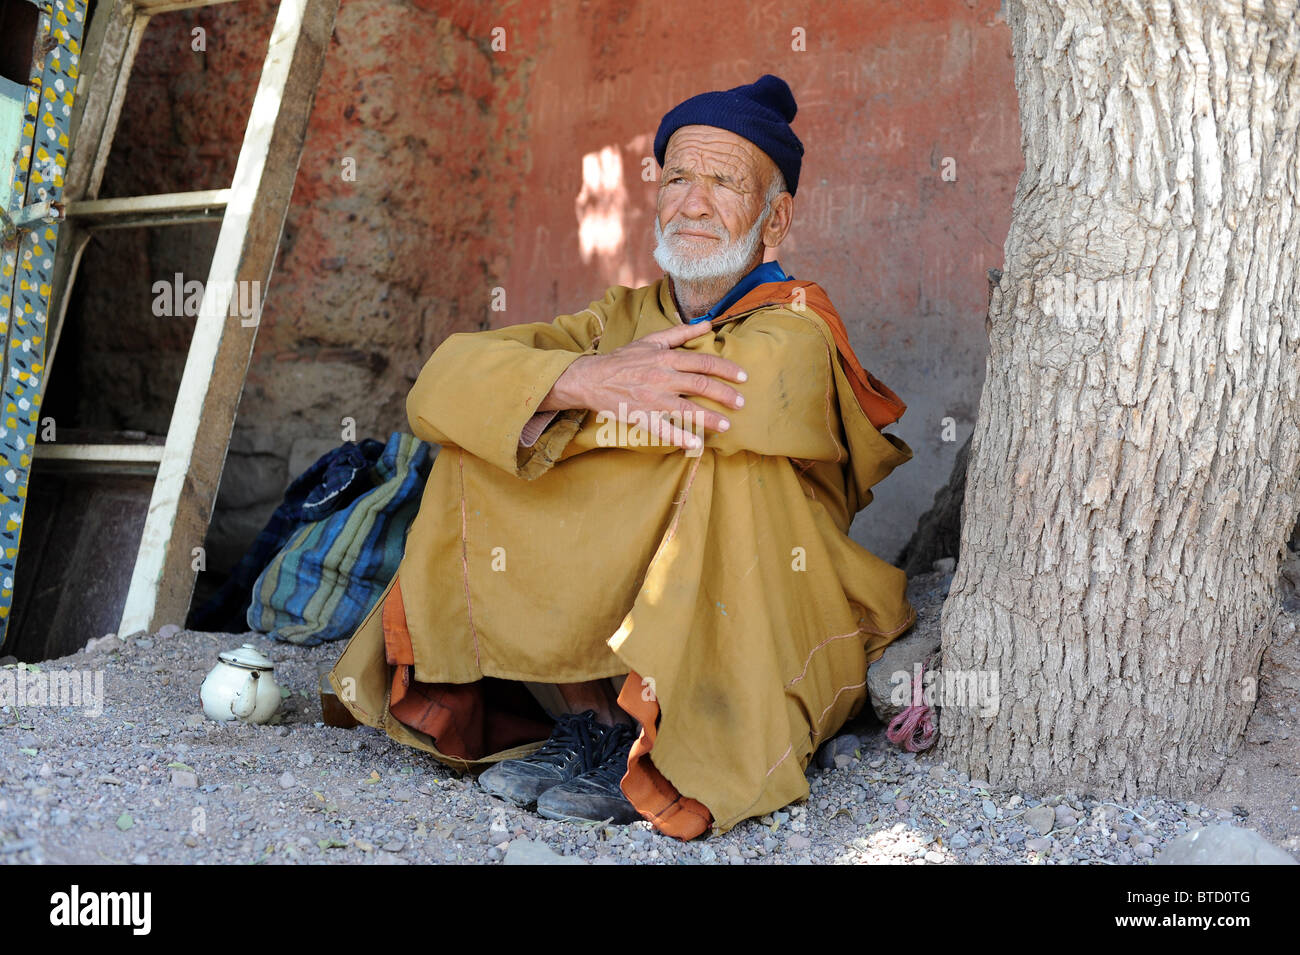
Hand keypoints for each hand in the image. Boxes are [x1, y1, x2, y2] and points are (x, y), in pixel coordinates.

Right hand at [540, 321, 747, 449]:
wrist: (592, 378)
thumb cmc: (623, 359)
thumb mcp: (651, 341)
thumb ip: (680, 333)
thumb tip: (707, 324)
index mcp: (666, 358)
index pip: (703, 362)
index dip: (726, 369)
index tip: (743, 376)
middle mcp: (662, 377)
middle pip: (701, 385)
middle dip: (724, 394)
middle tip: (741, 403)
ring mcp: (652, 398)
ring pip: (687, 408)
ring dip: (709, 418)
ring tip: (727, 426)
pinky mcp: (641, 415)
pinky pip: (663, 429)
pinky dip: (680, 437)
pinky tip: (695, 444)